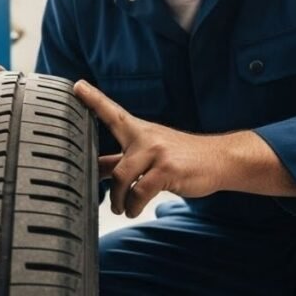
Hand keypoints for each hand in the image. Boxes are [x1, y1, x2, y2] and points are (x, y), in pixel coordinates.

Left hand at [74, 80, 225, 217]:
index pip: (111, 112)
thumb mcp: (148, 152)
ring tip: (123, 208)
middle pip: (114, 165)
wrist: (219, 159)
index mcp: (138, 130)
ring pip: (123, 180)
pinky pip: (140, 192)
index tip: (76, 86)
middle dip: (110, 190)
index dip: (93, 99)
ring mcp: (157, 153)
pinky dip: (133, 206)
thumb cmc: (180, 157)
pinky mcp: (168, 170)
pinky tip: (134, 209)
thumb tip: (93, 168)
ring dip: (120, 201)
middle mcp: (145, 137)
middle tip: (111, 204)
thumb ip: (119, 161)